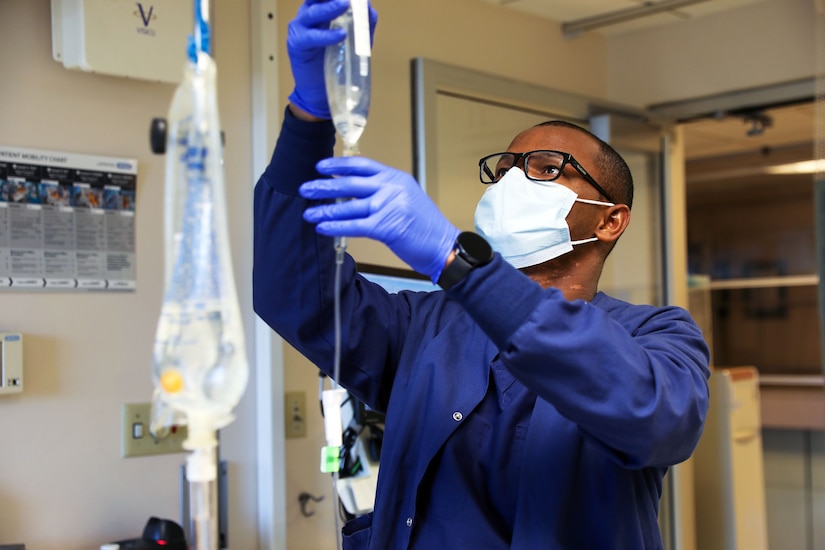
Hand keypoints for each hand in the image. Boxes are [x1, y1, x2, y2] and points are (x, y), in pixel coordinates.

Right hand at [287, 0, 377, 119]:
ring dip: (330, 8)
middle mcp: (308, 15)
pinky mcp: (296, 44)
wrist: (320, 91)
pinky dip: (326, 35)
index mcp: (321, 10)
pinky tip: (341, 35)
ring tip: (345, 5)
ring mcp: (300, 28)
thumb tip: (369, 7)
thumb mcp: (356, 41)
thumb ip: (363, 24)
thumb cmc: (336, 63)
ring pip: (312, 12)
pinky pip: (311, 36)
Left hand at [300, 157, 459, 282]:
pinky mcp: (386, 227)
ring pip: (348, 206)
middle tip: (306, 188)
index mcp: (397, 178)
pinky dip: (335, 227)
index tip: (320, 167)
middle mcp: (392, 188)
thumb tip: (354, 195)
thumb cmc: (425, 227)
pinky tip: (322, 227)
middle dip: (324, 186)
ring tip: (308, 212)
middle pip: (350, 184)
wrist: (444, 246)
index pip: (362, 165)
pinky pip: (354, 226)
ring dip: (325, 209)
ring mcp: (389, 206)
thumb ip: (385, 193)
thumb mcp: (407, 200)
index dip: (338, 165)